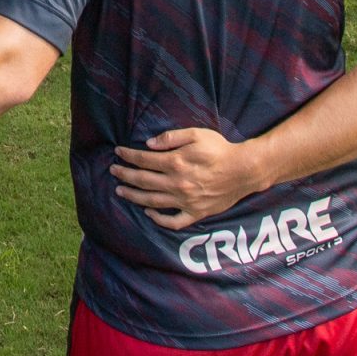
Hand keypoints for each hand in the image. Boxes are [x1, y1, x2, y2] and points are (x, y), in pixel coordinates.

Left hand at [110, 126, 260, 227]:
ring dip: (133, 196)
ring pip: (152, 201)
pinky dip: (158, 219)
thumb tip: (148, 144)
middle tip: (113, 171)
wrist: (244, 170)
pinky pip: (173, 221)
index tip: (118, 152)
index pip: (143, 160)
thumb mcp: (196, 134)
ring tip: (120, 191)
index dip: (128, 156)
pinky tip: (148, 212)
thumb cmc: (220, 149)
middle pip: (143, 181)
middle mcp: (177, 183)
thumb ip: (171, 137)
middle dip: (125, 175)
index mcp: (176, 163)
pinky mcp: (195, 212)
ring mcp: (185, 201)